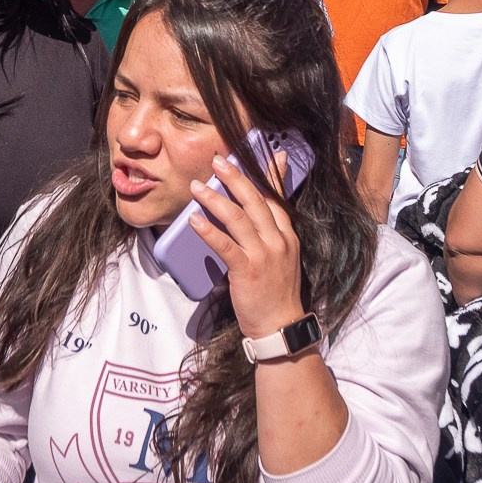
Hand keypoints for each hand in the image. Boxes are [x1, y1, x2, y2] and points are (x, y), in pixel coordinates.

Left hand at [188, 151, 305, 340]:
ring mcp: (264, 255)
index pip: (276, 198)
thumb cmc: (276, 294)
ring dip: (215, 199)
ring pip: (238, 218)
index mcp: (287, 236)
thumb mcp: (282, 259)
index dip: (265, 175)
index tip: (254, 155)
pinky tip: (194, 220)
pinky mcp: (247, 271)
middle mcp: (278, 241)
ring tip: (197, 187)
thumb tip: (251, 217)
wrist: (280, 327)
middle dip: (235, 177)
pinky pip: (226, 245)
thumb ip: (270, 235)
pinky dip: (209, 230)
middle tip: (218, 160)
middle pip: (256, 200)